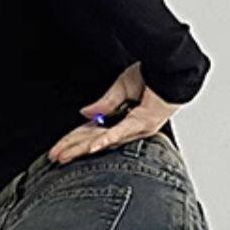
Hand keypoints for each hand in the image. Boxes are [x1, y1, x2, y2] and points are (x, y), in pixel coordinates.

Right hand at [48, 62, 178, 164]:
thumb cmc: (153, 77)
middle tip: (55, 158)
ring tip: (66, 155)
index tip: (58, 149)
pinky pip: (119, 133)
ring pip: (102, 141)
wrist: (173, 71)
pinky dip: (105, 140)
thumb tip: (85, 113)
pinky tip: (92, 147)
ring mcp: (134, 128)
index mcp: (120, 118)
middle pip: (93, 141)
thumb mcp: (121, 87)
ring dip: (82, 149)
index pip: (90, 133)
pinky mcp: (142, 123)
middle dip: (72, 149)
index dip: (73, 140)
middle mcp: (126, 127)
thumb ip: (104, 103)